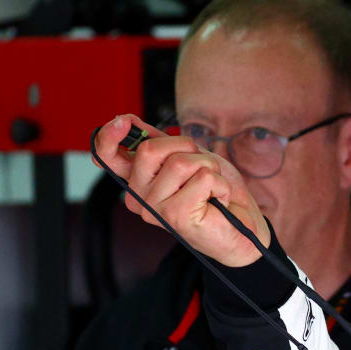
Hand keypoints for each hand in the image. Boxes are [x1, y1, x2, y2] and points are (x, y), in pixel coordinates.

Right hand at [93, 115, 270, 266]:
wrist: (242, 227)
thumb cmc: (214, 193)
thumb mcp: (188, 160)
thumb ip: (161, 144)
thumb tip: (131, 122)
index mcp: (137, 181)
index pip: (108, 157)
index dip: (108, 136)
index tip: (123, 122)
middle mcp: (138, 196)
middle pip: (150, 149)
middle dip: (186, 147)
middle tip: (201, 167)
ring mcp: (154, 208)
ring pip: (181, 162)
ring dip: (209, 168)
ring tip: (211, 187)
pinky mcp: (175, 216)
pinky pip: (203, 178)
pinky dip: (220, 183)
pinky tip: (218, 200)